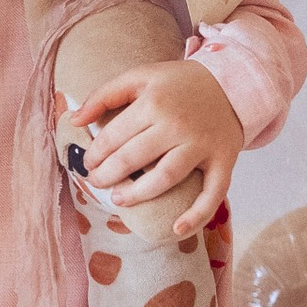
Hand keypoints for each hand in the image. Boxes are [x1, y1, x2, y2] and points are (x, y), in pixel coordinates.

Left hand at [64, 55, 244, 240]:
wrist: (233, 84)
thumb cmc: (179, 83)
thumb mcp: (140, 77)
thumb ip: (104, 95)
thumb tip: (74, 119)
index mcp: (154, 103)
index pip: (114, 137)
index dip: (95, 154)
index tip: (88, 163)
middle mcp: (178, 125)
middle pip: (133, 159)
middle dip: (107, 175)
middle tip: (97, 182)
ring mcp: (202, 145)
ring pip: (165, 177)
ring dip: (138, 194)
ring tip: (119, 199)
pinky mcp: (224, 161)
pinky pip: (212, 193)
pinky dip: (196, 214)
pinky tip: (176, 229)